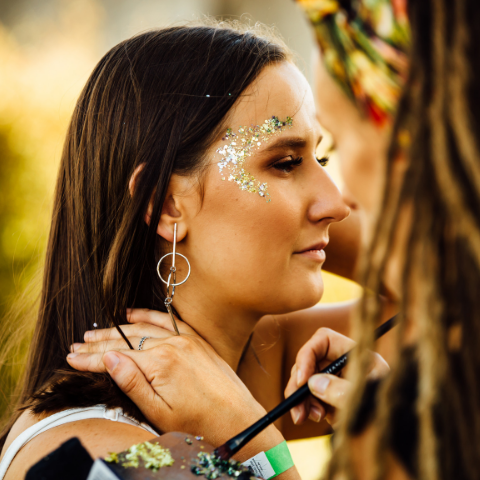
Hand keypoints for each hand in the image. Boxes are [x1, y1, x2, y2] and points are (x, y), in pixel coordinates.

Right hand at [66, 310, 268, 446]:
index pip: (116, 355)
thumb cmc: (198, 421)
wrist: (237, 416)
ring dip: (118, 329)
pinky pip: (168, 320)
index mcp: (160, 363)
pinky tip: (132, 313)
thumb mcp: (159, 412)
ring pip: (143, 328)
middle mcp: (172, 344)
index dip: (91, 358)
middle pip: (127, 339)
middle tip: (78, 344)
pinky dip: (148, 315)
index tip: (72, 357)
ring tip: (97, 331)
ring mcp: (185, 339)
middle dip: (100, 342)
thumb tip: (109, 359)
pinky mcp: (195, 339)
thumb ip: (132, 382)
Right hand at [284, 328, 388, 427]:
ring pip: (306, 381)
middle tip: (295, 405)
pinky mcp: (332, 399)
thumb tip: (313, 384)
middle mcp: (343, 364)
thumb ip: (341, 390)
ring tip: (305, 417)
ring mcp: (337, 381)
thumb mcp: (367, 399)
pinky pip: (311, 397)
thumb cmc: (392, 412)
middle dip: (299, 382)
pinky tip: (316, 418)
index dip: (308, 354)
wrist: (401, 436)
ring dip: (301, 398)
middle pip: (309, 361)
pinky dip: (307, 407)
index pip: (323, 340)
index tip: (303, 379)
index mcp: (355, 354)